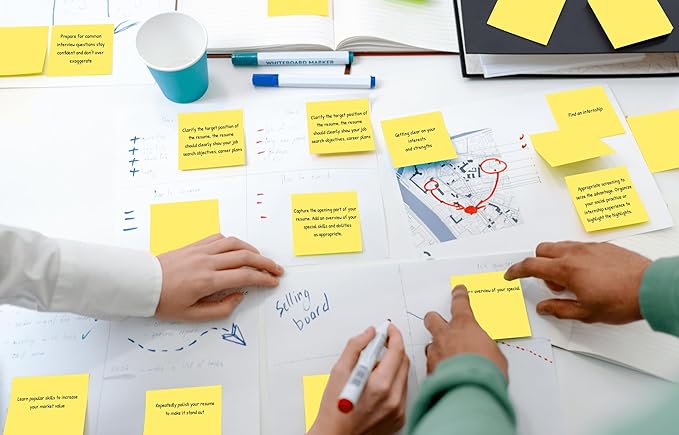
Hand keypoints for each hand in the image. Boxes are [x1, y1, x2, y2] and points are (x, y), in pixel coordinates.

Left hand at [156, 234, 283, 320]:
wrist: (141, 284)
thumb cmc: (164, 302)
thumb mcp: (192, 315)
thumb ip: (220, 308)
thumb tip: (239, 296)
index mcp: (207, 281)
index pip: (244, 276)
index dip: (263, 279)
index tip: (273, 282)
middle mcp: (207, 262)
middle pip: (245, 256)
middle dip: (265, 263)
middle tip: (276, 269)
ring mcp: (201, 251)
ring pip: (234, 243)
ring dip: (252, 249)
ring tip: (261, 258)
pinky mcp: (194, 245)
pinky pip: (219, 238)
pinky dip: (233, 242)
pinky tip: (238, 249)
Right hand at [309, 325, 408, 434]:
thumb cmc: (333, 410)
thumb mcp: (338, 372)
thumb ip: (355, 347)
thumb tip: (369, 334)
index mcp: (379, 385)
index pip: (396, 351)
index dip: (393, 335)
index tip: (389, 329)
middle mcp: (393, 398)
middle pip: (403, 361)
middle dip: (393, 348)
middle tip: (380, 344)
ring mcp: (398, 410)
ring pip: (403, 376)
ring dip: (392, 366)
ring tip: (371, 371)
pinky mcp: (399, 418)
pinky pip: (401, 392)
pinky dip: (392, 383)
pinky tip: (375, 387)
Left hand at [424, 285, 506, 377]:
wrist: (469, 389)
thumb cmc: (486, 370)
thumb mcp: (495, 354)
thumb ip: (485, 348)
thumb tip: (484, 352)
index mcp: (464, 326)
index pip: (460, 303)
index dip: (459, 295)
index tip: (458, 291)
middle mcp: (445, 336)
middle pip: (432, 319)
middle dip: (435, 320)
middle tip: (441, 323)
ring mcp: (435, 352)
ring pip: (429, 344)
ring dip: (437, 348)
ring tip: (446, 356)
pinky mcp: (429, 369)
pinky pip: (430, 364)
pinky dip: (437, 367)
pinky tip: (445, 374)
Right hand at [505, 241, 650, 324]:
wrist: (651, 288)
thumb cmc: (622, 300)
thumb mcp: (586, 313)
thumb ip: (560, 309)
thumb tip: (545, 307)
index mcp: (565, 270)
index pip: (530, 266)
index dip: (516, 270)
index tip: (511, 275)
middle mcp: (575, 254)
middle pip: (542, 250)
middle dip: (539, 264)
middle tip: (553, 284)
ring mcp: (589, 248)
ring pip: (561, 246)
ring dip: (557, 260)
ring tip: (573, 281)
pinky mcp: (603, 247)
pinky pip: (579, 247)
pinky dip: (575, 257)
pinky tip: (589, 274)